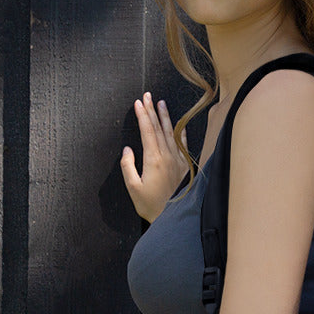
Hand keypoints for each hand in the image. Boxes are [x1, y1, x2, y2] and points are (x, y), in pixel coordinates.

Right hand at [121, 92, 188, 221]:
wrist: (175, 217)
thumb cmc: (151, 205)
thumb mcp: (133, 188)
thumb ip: (128, 167)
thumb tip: (128, 150)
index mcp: (153, 160)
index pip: (147, 131)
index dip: (142, 115)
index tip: (139, 102)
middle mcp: (167, 156)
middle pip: (158, 128)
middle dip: (152, 110)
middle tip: (148, 96)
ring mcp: (178, 160)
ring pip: (171, 133)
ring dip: (165, 117)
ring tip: (162, 103)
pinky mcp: (185, 166)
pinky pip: (182, 145)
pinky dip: (180, 133)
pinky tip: (179, 125)